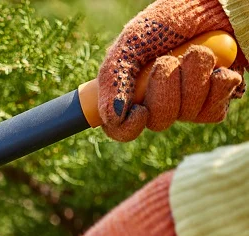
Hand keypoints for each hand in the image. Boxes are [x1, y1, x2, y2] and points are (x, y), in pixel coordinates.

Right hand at [100, 0, 246, 140]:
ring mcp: (189, 101)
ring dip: (193, 78)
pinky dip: (217, 85)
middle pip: (158, 121)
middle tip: (168, 60)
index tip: (139, 110)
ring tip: (196, 53)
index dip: (128, 127)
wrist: (216, 3)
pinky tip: (217, 67)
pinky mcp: (217, 99)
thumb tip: (112, 117)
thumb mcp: (132, 41)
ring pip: (187, 114)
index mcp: (133, 90)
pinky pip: (213, 111)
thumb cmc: (171, 17)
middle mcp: (160, 100)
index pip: (122, 129)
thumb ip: (114, 78)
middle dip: (165, 88)